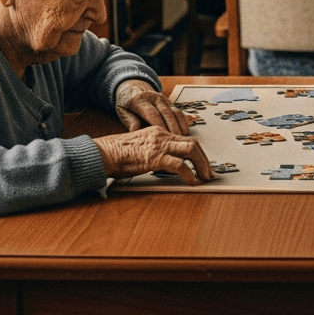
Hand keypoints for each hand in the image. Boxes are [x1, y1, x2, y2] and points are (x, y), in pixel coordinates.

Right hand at [94, 127, 214, 184]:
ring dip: (202, 165)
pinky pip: (179, 165)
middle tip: (209, 172)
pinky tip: (192, 182)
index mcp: (159, 132)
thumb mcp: (140, 147)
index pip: (185, 139)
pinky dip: (189, 174)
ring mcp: (159, 145)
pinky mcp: (155, 157)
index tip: (203, 163)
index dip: (197, 152)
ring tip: (205, 177)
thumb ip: (154, 151)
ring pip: (190, 150)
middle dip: (204, 159)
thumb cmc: (118, 153)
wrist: (104, 152)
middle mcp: (162, 135)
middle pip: (193, 143)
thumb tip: (166, 164)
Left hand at [114, 80, 188, 134]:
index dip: (159, 125)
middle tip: (176, 141)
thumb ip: (130, 121)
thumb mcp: (123, 111)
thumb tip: (137, 131)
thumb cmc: (126, 104)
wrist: (132, 88)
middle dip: (172, 128)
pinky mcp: (169, 102)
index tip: (164, 138)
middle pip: (166, 113)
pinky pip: (178, 112)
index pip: (152, 113)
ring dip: (180, 126)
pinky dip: (183, 123)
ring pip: (175, 112)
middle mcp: (154, 97)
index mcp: (140, 100)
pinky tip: (184, 133)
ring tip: (183, 139)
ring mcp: (163, 99)